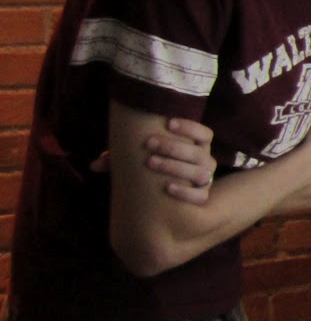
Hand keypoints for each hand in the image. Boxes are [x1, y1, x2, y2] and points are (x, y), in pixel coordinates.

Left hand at [88, 117, 218, 202]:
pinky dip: (185, 191)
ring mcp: (205, 180)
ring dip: (174, 165)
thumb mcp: (142, 157)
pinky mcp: (201, 197)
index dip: (190, 127)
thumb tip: (94, 164)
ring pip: (199, 172)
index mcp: (197, 146)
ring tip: (150, 162)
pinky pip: (199, 196)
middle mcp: (205, 161)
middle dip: (172, 146)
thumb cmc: (156, 165)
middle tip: (149, 143)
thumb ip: (122, 157)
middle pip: (197, 152)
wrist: (173, 192)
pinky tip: (167, 187)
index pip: (204, 134)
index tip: (168, 123)